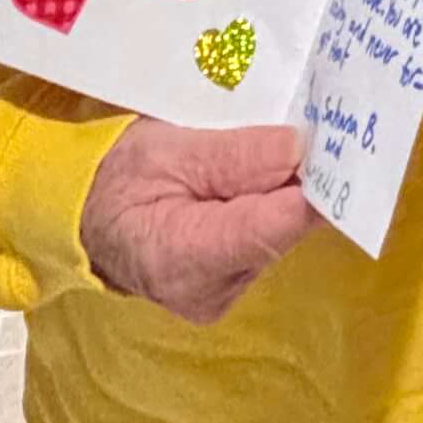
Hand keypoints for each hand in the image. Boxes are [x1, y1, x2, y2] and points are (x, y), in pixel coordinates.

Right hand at [80, 119, 312, 322]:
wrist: (83, 216)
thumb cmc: (116, 177)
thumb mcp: (166, 149)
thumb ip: (234, 155)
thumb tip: (298, 149)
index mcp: (186, 259)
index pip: (270, 227)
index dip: (311, 189)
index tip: (339, 149)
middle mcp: (213, 291)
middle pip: (281, 230)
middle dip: (301, 182)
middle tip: (321, 129)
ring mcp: (225, 293)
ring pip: (280, 232)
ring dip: (288, 190)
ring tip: (287, 142)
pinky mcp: (232, 283)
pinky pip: (267, 236)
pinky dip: (272, 204)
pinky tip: (270, 172)